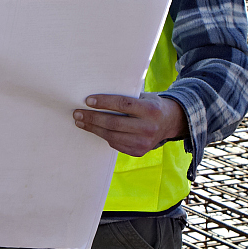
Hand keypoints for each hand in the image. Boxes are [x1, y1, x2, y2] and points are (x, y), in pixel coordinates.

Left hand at [72, 92, 186, 157]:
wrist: (170, 123)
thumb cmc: (151, 105)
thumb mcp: (145, 97)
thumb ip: (127, 98)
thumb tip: (98, 96)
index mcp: (150, 110)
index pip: (123, 104)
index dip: (104, 102)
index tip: (88, 100)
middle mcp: (148, 127)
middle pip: (113, 123)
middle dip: (92, 118)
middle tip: (77, 113)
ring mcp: (144, 142)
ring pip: (111, 136)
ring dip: (93, 128)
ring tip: (80, 121)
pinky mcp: (138, 152)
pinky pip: (115, 144)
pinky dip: (103, 136)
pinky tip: (94, 129)